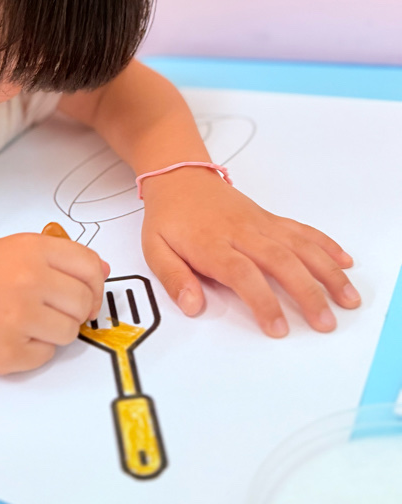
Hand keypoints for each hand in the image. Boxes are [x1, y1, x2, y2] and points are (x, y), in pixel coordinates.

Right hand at [0, 233, 107, 373]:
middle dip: (74, 310)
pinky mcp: (9, 352)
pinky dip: (35, 349)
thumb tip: (103, 271)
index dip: (94, 284)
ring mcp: (18, 319)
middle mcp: (28, 281)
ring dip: (56, 331)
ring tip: (28, 320)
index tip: (85, 293)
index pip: (90, 268)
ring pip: (70, 333)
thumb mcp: (18, 249)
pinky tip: (12, 334)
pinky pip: (46, 356)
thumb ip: (62, 257)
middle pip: (83, 304)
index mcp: (33, 250)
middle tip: (51, 309)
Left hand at [139, 169, 358, 336]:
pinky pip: (302, 231)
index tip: (278, 327)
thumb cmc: (169, 217)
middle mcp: (242, 233)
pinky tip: (345, 262)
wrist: (179, 177)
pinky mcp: (270, 219)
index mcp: (212, 244)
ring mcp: (260, 224)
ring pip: (300, 246)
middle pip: (281, 261)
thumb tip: (192, 306)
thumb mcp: (154, 249)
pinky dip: (326, 245)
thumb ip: (173, 278)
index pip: (242, 274)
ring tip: (348, 298)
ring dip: (327, 272)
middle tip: (325, 322)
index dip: (263, 301)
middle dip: (307, 293)